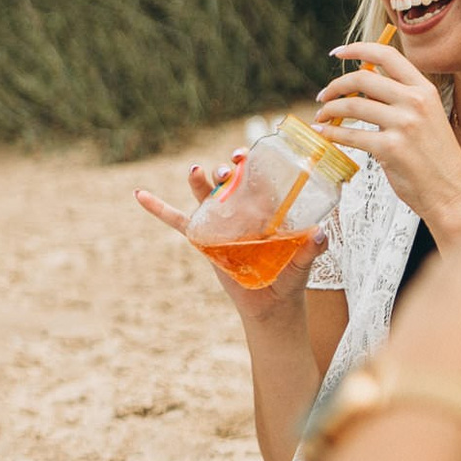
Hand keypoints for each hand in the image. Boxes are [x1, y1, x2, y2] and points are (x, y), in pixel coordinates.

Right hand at [136, 156, 327, 321]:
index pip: (258, 178)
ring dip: (199, 181)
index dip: (253, 163)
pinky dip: (158, 209)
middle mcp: (242, 211)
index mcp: (267, 209)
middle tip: (229, 166)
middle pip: (230, 182)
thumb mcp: (303, 263)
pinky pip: (177, 222)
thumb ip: (311, 249)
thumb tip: (320, 233)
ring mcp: (220, 223)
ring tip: (196, 171)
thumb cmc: (289, 279)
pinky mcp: (203, 240)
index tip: (249, 154)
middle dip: (227, 169)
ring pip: (205, 196)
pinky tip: (140, 194)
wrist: (271, 306)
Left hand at [314, 43, 460, 232]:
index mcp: (424, 89)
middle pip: (362, 79)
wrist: (451, 191)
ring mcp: (404, 124)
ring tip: (321, 116)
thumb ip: (399, 98)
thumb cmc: (434, 156)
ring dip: (329, 110)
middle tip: (323, 96)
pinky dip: (331, 132)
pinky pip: (349, 135)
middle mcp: (415, 102)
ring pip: (352, 105)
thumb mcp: (426, 116)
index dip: (358, 49)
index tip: (337, 53)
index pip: (387, 56)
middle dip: (335, 86)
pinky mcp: (390, 148)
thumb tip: (364, 81)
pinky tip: (323, 133)